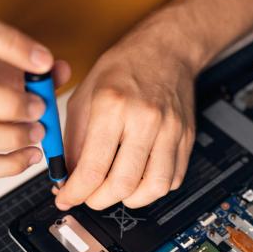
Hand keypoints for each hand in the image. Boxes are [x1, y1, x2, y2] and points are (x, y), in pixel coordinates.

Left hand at [54, 30, 196, 210]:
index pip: (93, 168)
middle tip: (89, 196)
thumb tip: (66, 177)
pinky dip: (153, 189)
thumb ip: (73, 141)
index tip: (66, 198)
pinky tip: (140, 178)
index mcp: (112, 106)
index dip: (75, 193)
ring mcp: (170, 130)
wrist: (166, 50)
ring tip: (116, 191)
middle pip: (123, 184)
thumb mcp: (84, 96)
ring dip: (129, 200)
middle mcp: (145, 119)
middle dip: (98, 200)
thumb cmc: (124, 68)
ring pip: (153, 189)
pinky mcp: (186, 138)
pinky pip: (173, 179)